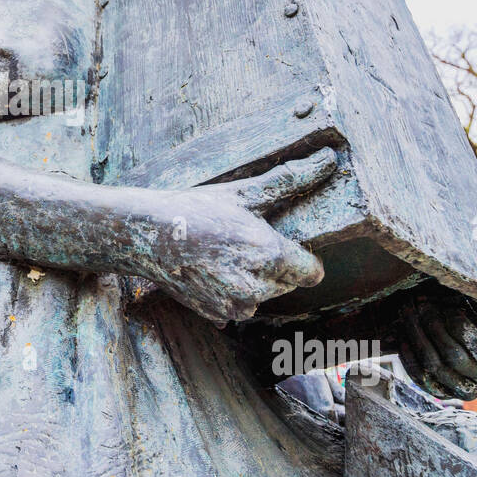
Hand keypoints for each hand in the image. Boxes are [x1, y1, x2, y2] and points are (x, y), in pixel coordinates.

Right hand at [145, 148, 337, 323]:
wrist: (147, 234)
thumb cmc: (196, 208)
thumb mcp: (244, 192)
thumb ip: (291, 180)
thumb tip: (329, 159)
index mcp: (270, 256)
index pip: (313, 272)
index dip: (302, 256)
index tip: (283, 243)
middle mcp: (257, 287)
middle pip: (288, 282)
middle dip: (275, 265)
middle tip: (243, 242)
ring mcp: (236, 306)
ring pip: (264, 295)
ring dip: (254, 280)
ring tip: (224, 255)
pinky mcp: (218, 316)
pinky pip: (239, 306)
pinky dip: (231, 292)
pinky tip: (211, 270)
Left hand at [396, 293, 476, 399]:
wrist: (445, 317)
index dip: (455, 324)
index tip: (443, 302)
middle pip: (453, 357)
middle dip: (430, 326)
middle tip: (417, 302)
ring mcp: (470, 391)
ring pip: (435, 367)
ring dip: (416, 335)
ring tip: (409, 311)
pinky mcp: (445, 394)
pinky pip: (422, 379)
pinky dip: (409, 352)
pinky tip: (404, 333)